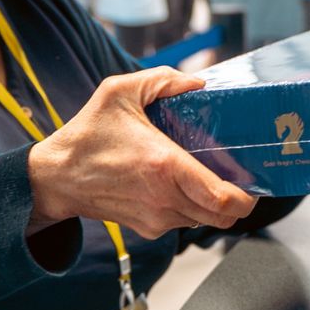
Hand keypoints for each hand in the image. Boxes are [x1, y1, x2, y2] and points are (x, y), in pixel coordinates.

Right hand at [28, 67, 255, 238]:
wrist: (55, 177)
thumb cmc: (87, 135)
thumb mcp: (120, 92)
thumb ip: (163, 80)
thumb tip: (199, 83)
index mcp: (165, 166)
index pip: (223, 199)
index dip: (247, 197)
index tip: (254, 182)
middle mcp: (164, 199)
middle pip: (223, 217)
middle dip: (238, 201)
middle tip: (240, 177)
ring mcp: (156, 218)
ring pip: (205, 221)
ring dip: (213, 203)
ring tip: (208, 175)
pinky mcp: (147, 228)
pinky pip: (184, 222)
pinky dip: (191, 207)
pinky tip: (181, 183)